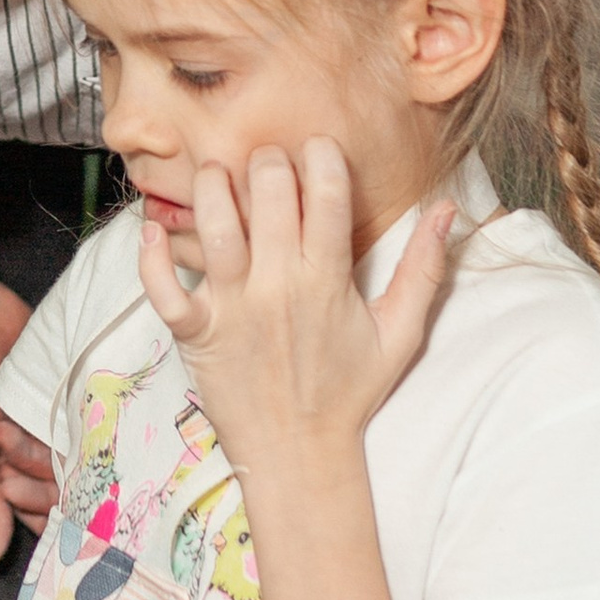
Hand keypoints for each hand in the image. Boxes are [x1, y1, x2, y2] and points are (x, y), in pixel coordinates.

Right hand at [0, 284, 55, 563]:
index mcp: (7, 475)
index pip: (37, 513)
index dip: (37, 509)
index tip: (19, 490)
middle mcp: (36, 457)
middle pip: (61, 488)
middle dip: (34, 470)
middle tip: (4, 436)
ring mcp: (57, 430)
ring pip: (77, 460)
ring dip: (47, 445)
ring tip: (10, 420)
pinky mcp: (74, 402)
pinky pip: (91, 425)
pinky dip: (83, 426)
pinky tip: (77, 419)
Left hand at [138, 143, 452, 479]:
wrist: (299, 452)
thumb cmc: (348, 391)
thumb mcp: (400, 332)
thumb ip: (424, 269)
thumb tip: (449, 210)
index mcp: (329, 279)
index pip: (328, 194)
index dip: (322, 156)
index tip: (316, 148)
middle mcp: (280, 285)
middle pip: (270, 194)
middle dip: (267, 160)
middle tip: (264, 159)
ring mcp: (235, 307)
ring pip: (215, 226)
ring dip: (210, 187)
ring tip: (214, 173)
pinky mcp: (197, 332)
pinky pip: (164, 288)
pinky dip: (151, 256)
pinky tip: (151, 229)